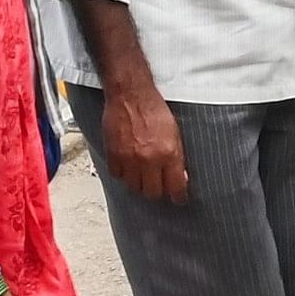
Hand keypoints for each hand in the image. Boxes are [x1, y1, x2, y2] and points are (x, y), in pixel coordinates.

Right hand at [101, 77, 190, 202]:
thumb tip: (181, 177)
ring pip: (134, 187)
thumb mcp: (175, 133)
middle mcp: (149, 160)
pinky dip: (123, 175)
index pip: (175, 187)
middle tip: (160, 187)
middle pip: (153, 192)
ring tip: (144, 177)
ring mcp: (129, 159)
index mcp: (168, 153)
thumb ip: (177, 157)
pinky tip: (128, 167)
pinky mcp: (113, 155)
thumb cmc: (154, 109)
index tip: (179, 199)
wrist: (131, 95)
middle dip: (158, 192)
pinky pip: (118, 176)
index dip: (178, 197)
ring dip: (140, 185)